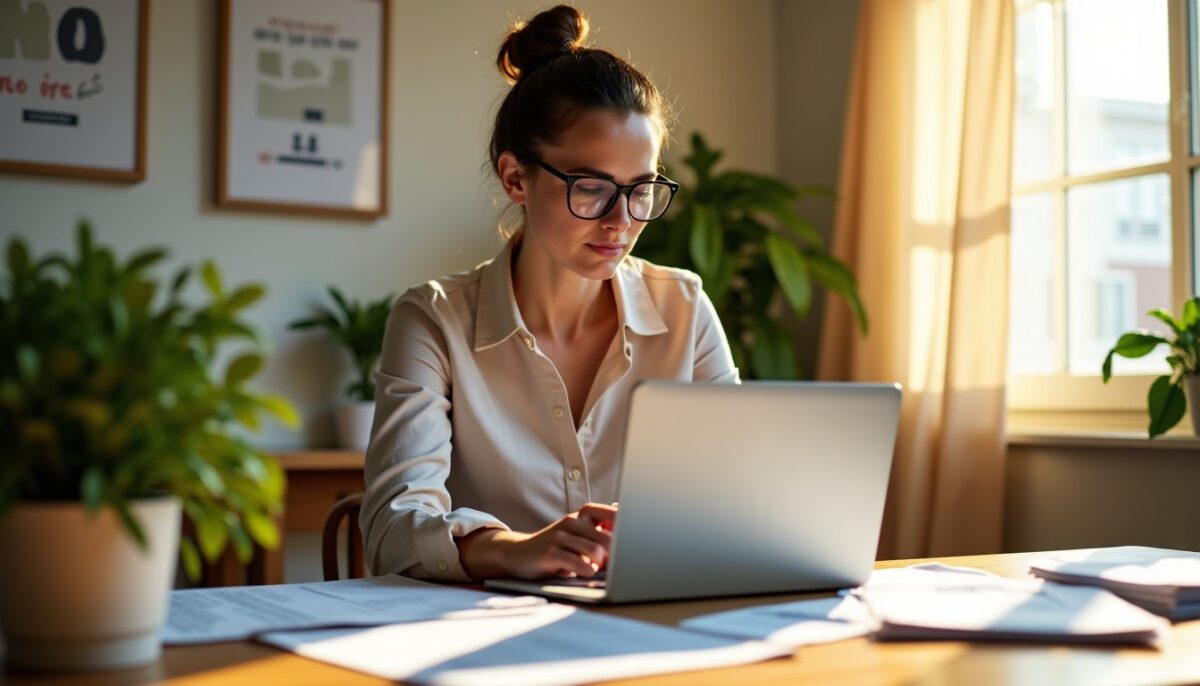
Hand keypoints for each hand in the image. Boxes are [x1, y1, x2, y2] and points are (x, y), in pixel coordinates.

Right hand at [456, 503, 616, 580]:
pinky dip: (586, 571)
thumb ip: (600, 532)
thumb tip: (627, 524)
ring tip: (591, 568)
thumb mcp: (577, 537)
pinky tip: (583, 572)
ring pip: (596, 551)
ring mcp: (559, 536)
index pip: (612, 514)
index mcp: (581, 516)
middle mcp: (571, 522)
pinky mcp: (550, 552)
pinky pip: (578, 563)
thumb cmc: (554, 549)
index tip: (634, 540)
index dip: (625, 528)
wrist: (518, 555)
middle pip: (609, 538)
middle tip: (610, 565)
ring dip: (599, 565)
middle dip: (615, 556)